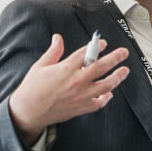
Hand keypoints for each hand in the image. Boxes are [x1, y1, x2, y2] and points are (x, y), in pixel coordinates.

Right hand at [9, 34, 129, 144]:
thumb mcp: (40, 66)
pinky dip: (106, 98)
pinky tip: (110, 93)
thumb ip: (53, 51)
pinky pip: (99, 103)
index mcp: (66, 69)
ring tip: (124, 70)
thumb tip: (58, 38)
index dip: (97, 46)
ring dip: (117, 77)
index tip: (103, 43)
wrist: (27, 112)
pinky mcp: (82, 108)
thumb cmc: (32, 89)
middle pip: (102, 66)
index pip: (87, 53)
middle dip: (115, 57)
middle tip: (124, 53)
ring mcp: (81, 96)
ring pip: (106, 85)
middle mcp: (77, 81)